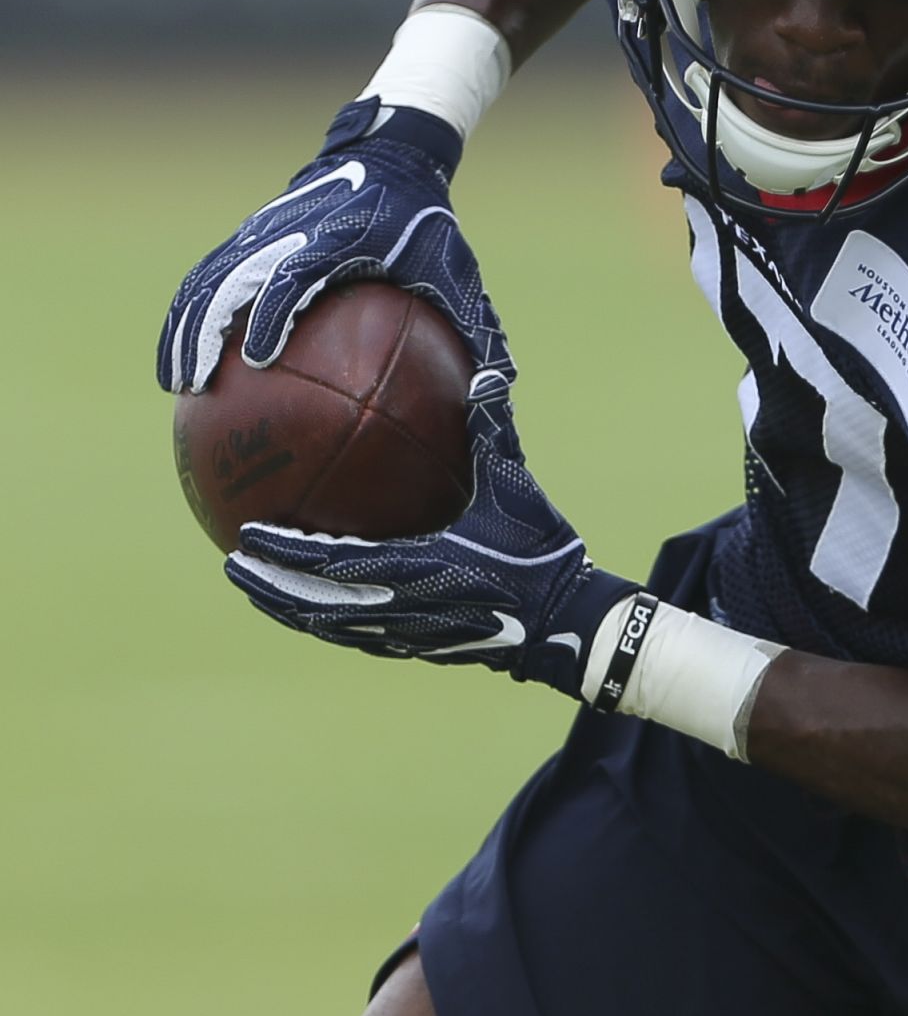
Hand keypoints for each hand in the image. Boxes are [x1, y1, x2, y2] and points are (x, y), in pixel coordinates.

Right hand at [158, 98, 498, 392]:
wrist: (391, 155)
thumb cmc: (431, 226)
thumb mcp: (460, 276)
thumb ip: (478, 336)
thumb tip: (494, 404)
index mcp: (341, 236)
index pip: (293, 271)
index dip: (271, 313)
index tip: (257, 358)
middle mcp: (292, 227)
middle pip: (231, 276)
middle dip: (206, 330)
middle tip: (196, 387)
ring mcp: (264, 227)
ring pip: (208, 277)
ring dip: (185, 327)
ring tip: (175, 383)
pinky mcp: (250, 233)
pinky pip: (209, 275)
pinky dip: (189, 313)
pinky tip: (183, 360)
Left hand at [223, 367, 633, 698]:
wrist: (566, 622)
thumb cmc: (540, 550)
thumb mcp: (516, 485)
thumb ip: (492, 429)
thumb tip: (483, 368)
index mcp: (419, 569)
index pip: (334, 565)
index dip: (287, 554)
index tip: (248, 535)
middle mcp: (403, 610)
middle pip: (316, 606)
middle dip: (270, 587)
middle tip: (231, 563)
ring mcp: (406, 635)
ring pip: (330, 625)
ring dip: (288, 607)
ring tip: (253, 585)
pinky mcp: (416, 647)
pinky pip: (355, 634)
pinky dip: (321, 617)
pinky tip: (306, 600)